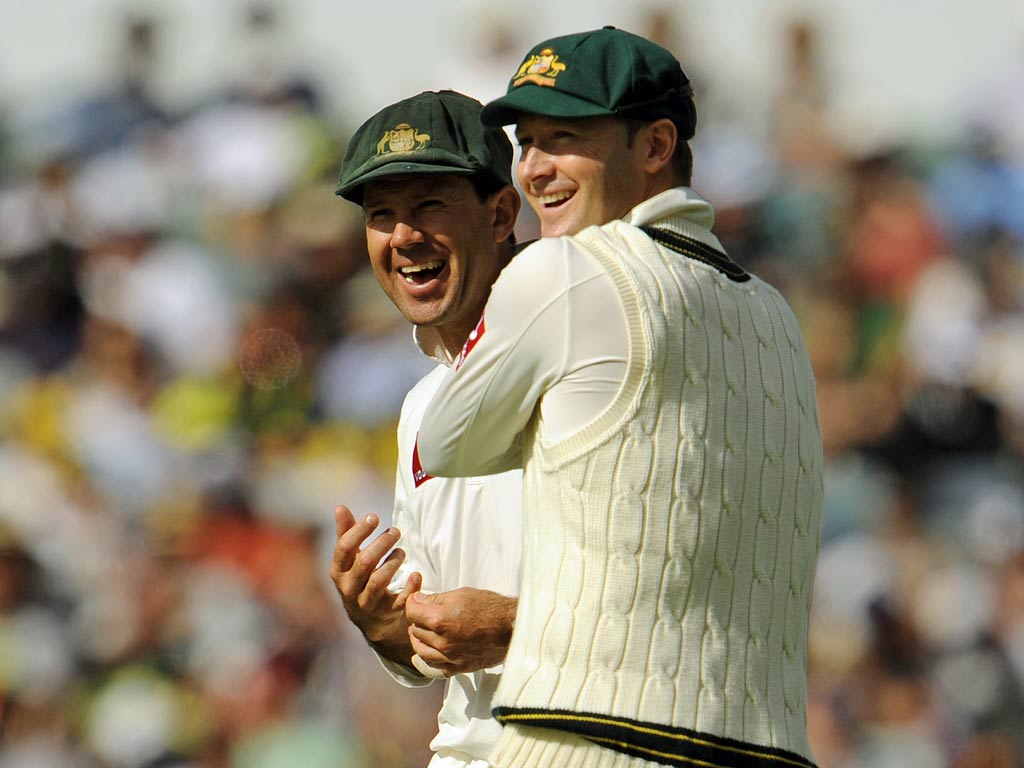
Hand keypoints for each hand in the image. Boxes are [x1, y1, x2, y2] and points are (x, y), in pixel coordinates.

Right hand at [329, 505, 420, 664]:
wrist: (371, 621)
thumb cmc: (359, 579)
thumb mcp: (350, 560)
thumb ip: (346, 533)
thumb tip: (340, 507)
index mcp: (338, 572)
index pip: (344, 549)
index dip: (359, 531)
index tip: (374, 516)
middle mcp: (349, 589)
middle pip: (364, 563)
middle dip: (381, 544)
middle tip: (396, 531)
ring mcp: (368, 603)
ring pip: (379, 581)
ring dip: (393, 562)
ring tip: (402, 552)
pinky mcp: (387, 614)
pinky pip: (400, 601)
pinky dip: (410, 587)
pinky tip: (416, 574)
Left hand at [405, 588, 517, 676]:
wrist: (512, 628)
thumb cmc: (490, 608)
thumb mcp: (461, 594)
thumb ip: (436, 599)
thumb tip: (419, 601)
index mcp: (440, 621)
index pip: (412, 612)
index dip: (413, 602)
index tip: (418, 600)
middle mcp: (442, 642)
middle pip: (415, 631)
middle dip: (417, 619)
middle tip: (424, 612)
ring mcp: (450, 657)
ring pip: (420, 650)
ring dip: (419, 639)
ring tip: (425, 630)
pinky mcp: (458, 667)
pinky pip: (434, 666)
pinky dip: (428, 658)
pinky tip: (429, 651)